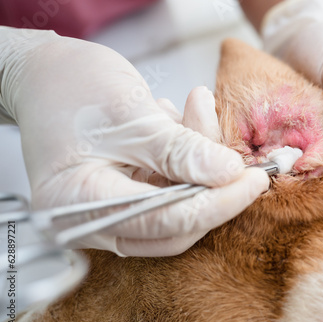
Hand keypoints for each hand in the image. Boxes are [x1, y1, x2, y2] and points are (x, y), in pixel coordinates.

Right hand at [0, 27, 268, 255]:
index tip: (254, 180)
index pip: (165, 221)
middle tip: (236, 154)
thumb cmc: (73, 85)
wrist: (46, 73)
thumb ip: (180, 150)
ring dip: (198, 163)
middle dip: (212, 188)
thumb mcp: (131, 113)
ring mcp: (108, 211)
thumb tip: (229, 174)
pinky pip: (169, 190)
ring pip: (176, 207)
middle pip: (174, 226)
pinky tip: (178, 119)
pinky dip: (185, 159)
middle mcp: (91, 219)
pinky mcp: (125, 197)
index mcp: (77, 202)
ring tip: (194, 107)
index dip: (218, 203)